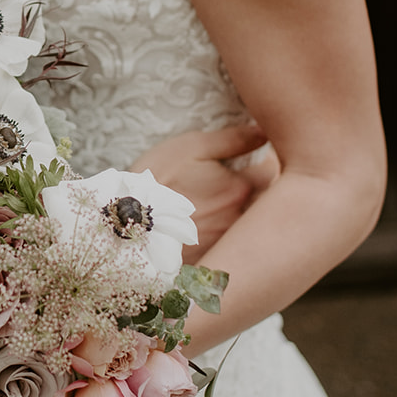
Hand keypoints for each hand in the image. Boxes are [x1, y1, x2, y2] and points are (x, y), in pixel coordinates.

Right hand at [131, 122, 275, 256]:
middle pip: (269, 206)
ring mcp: (229, 245)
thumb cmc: (155, 181)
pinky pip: (234, 251)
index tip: (258, 162)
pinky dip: (232, 242)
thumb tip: (265, 132)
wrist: (124, 229)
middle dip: (263, 195)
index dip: (266, 165)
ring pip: (251, 229)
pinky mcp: (215, 264)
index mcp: (239, 188)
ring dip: (247, 218)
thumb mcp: (190, 149)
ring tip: (219, 209)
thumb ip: (232, 140)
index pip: (272, 173)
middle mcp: (240, 219)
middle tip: (243, 187)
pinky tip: (210, 232)